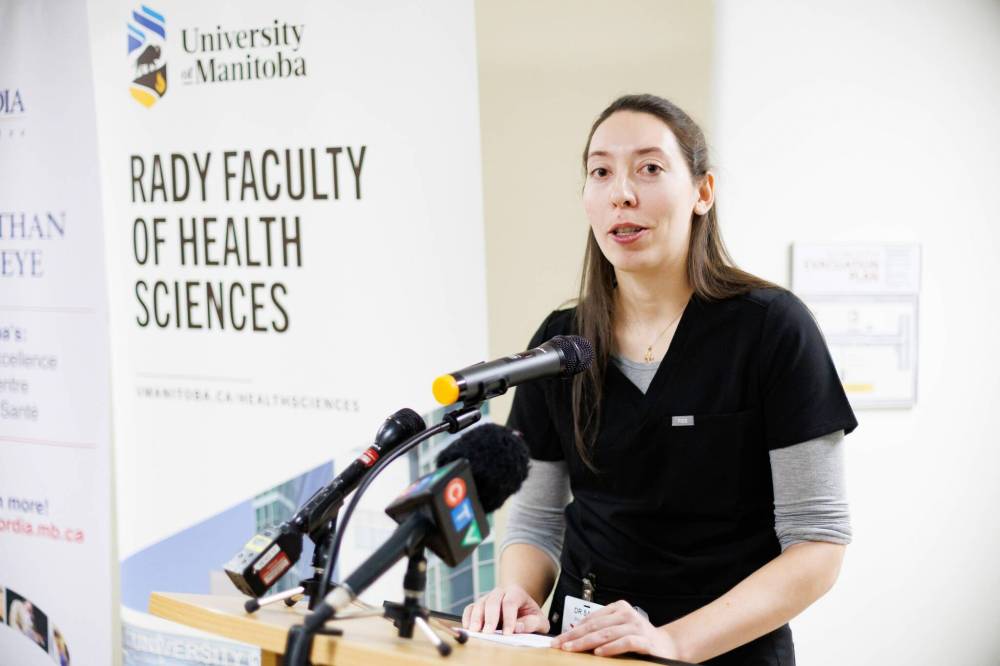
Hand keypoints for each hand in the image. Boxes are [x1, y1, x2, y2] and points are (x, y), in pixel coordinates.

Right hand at [462, 584, 550, 634]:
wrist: (521, 607)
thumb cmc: (530, 615)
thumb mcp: (539, 620)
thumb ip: (532, 623)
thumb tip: (518, 628)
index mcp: (516, 592)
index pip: (511, 603)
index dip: (509, 618)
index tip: (507, 633)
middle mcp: (500, 592)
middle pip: (493, 601)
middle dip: (490, 618)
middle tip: (488, 633)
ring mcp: (488, 597)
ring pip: (480, 604)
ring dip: (476, 618)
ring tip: (475, 631)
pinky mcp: (479, 605)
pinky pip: (470, 608)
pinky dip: (467, 617)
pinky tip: (468, 627)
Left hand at [551, 600, 679, 657]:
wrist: (668, 645)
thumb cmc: (639, 638)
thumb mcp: (619, 629)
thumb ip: (601, 629)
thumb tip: (573, 635)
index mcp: (619, 608)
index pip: (591, 618)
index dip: (573, 629)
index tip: (559, 639)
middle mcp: (627, 615)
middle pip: (596, 625)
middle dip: (575, 636)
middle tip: (560, 644)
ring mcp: (637, 627)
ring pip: (607, 633)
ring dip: (587, 642)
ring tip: (573, 649)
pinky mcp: (645, 642)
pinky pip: (625, 642)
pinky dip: (611, 647)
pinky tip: (598, 652)